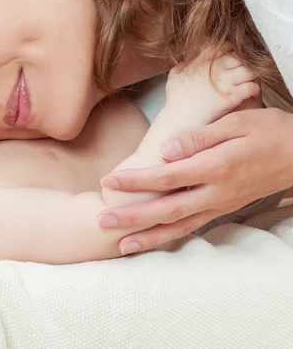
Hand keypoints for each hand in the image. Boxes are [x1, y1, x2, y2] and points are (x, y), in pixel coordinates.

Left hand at [98, 107, 292, 254]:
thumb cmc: (267, 131)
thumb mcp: (234, 123)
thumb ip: (198, 138)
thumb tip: (165, 151)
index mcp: (215, 167)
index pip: (166, 178)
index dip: (135, 181)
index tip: (109, 181)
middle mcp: (216, 192)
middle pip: (167, 209)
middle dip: (132, 217)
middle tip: (101, 220)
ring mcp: (220, 204)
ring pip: (179, 227)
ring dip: (148, 236)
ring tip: (120, 245)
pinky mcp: (223, 209)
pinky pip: (193, 227)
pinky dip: (170, 237)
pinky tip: (152, 241)